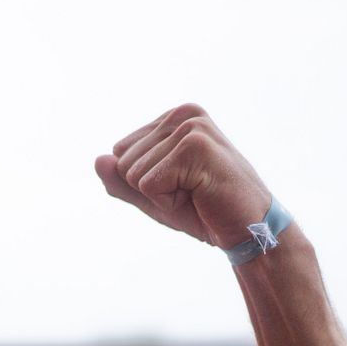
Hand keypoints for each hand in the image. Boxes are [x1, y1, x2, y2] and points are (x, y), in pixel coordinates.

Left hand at [95, 104, 273, 247]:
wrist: (248, 231)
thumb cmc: (203, 211)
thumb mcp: (152, 196)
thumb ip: (120, 180)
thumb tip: (98, 160)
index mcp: (174, 118)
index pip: (120, 152)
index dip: (144, 182)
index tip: (181, 185)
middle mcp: (183, 115)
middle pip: (123, 162)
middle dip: (151, 189)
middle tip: (192, 192)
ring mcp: (191, 127)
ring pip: (133, 173)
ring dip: (162, 196)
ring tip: (198, 193)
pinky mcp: (195, 146)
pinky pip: (148, 184)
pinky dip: (169, 202)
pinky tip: (201, 196)